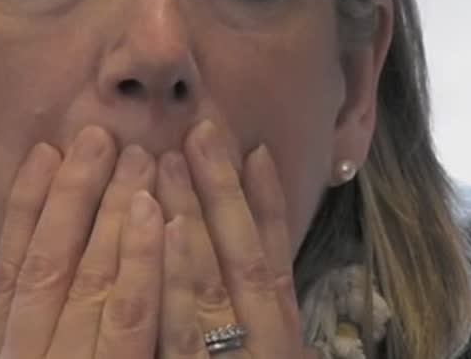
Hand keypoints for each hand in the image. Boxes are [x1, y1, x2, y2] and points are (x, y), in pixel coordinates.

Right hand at [0, 127, 163, 358]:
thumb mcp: (37, 358)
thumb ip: (43, 317)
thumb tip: (58, 237)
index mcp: (5, 352)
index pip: (10, 269)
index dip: (25, 207)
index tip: (43, 151)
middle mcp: (30, 357)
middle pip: (50, 265)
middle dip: (73, 194)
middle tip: (100, 136)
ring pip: (94, 282)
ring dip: (116, 214)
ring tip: (139, 160)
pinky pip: (133, 321)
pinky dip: (147, 265)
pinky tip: (166, 220)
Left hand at [156, 121, 309, 357]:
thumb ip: (269, 333)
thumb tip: (307, 333)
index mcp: (278, 337)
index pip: (274, 261)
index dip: (268, 204)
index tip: (258, 151)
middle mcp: (260, 341)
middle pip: (241, 257)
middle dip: (222, 190)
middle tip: (201, 132)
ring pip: (206, 279)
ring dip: (190, 215)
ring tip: (170, 160)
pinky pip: (178, 325)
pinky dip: (173, 275)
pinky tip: (163, 228)